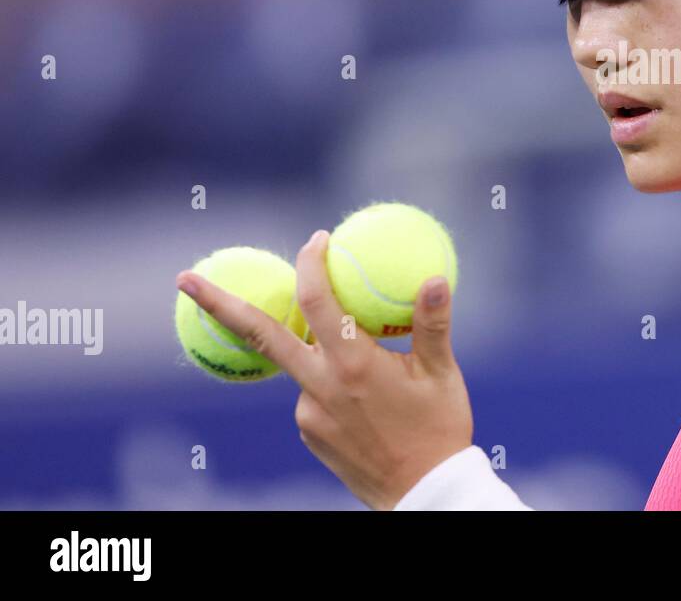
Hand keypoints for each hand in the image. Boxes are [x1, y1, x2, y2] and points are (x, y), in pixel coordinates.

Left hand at [175, 229, 473, 509]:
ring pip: (300, 362)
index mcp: (353, 365)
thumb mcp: (442, 373)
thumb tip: (435, 277)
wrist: (422, 494)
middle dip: (216, 303)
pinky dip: (331, 379)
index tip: (316, 240)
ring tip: (371, 364)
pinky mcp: (308, 431)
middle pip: (259, 334)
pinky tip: (370, 399)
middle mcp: (320, 386)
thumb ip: (433, 323)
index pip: (317, 300)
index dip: (311, 264)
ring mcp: (307, 413)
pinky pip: (312, 391)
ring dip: (316, 346)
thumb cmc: (440, 429)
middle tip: (183, 277)